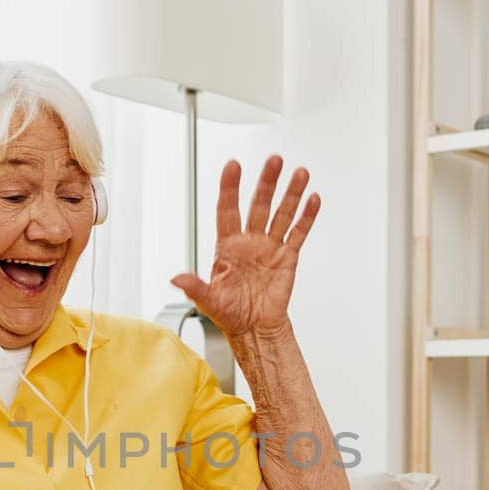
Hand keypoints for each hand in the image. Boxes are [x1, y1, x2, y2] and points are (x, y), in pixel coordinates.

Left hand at [170, 155, 320, 338]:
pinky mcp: (287, 257)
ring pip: (281, 213)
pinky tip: (312, 200)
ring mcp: (269, 246)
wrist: (254, 328)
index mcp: (227, 246)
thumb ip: (194, 287)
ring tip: (299, 173)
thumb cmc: (230, 313)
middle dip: (266, 182)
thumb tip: (176, 278)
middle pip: (258, 204)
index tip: (233, 166)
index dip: (230, 188)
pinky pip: (298, 233)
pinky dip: (306, 217)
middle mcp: (249, 241)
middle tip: (274, 161)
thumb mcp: (207, 301)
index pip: (228, 210)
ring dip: (291, 193)